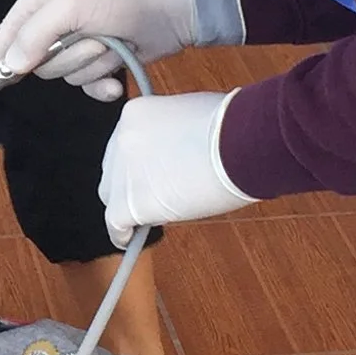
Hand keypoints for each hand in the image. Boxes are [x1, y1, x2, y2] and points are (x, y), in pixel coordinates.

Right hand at [0, 0, 238, 102]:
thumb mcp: (70, 6)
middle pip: (35, 65)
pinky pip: (86, 88)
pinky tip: (118, 79)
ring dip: (91, 66)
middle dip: (66, 59)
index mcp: (37, 3)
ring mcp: (76, 46)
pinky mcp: (99, 63)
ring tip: (112, 45)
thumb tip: (9, 66)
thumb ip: (34, 35)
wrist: (171, 8)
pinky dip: (103, 85)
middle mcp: (52, 24)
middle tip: (92, 41)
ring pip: (63, 78)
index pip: (2, 39)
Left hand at [100, 91, 249, 244]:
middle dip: (131, 184)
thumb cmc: (234, 127)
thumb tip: (178, 154)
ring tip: (151, 218)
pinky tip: (129, 240)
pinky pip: (116, 224)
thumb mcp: (192, 115)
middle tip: (155, 196)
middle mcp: (121, 139)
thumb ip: (174, 134)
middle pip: (114, 170)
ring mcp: (123, 171)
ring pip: (114, 196)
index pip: (127, 145)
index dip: (141, 163)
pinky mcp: (128, 203)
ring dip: (130, 207)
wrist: (242, 143)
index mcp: (135, 114)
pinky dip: (122, 234)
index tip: (154, 174)